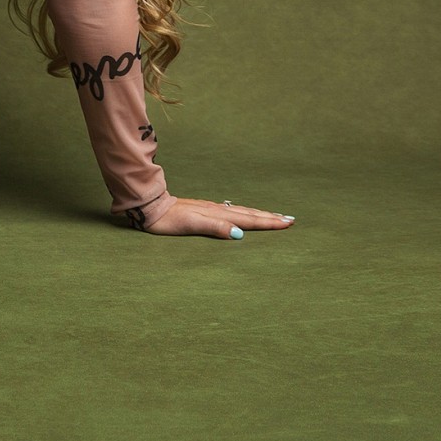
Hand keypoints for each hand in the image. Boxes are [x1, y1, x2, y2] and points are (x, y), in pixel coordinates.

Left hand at [137, 197, 295, 237]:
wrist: (150, 207)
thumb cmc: (168, 219)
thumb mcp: (191, 225)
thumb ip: (215, 228)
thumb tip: (240, 234)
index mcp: (218, 214)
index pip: (248, 219)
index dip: (268, 222)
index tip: (288, 223)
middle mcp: (217, 210)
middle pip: (249, 214)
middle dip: (270, 217)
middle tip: (290, 219)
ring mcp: (211, 209)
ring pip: (241, 211)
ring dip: (260, 214)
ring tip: (274, 216)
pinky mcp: (204, 210)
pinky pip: (231, 211)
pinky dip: (244, 213)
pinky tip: (243, 214)